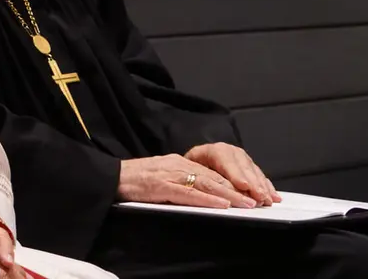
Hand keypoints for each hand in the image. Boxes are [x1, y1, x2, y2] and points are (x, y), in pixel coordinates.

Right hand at [117, 155, 255, 208]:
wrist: (109, 177)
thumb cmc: (134, 180)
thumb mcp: (162, 177)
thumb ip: (181, 182)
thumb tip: (203, 193)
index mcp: (178, 162)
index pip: (211, 173)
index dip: (233, 183)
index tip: (250, 193)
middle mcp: (177, 165)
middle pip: (212, 177)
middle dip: (237, 189)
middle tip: (257, 200)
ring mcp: (169, 174)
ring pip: (204, 184)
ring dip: (228, 195)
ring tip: (246, 204)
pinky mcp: (160, 186)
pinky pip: (187, 193)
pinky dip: (206, 199)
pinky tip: (220, 204)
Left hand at [184, 143, 279, 206]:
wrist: (186, 170)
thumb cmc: (185, 174)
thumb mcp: (187, 175)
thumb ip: (199, 181)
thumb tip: (215, 192)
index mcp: (208, 151)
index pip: (222, 158)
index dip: (234, 172)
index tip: (243, 185)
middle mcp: (225, 152)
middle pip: (241, 165)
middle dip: (252, 182)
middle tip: (259, 196)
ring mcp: (238, 158)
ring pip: (252, 170)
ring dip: (261, 185)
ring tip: (267, 199)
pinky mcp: (247, 167)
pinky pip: (259, 175)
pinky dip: (266, 186)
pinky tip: (273, 195)